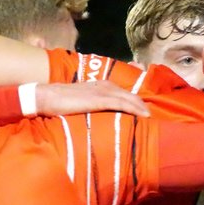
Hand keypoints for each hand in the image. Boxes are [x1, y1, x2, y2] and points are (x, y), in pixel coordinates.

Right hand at [35, 81, 149, 117]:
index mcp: (103, 86)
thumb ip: (95, 106)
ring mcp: (104, 92)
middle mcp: (107, 86)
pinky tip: (145, 116)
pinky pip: (123, 104)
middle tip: (156, 117)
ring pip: (131, 99)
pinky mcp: (101, 99)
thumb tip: (103, 118)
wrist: (48, 97)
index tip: (148, 112)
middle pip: (133, 95)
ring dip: (143, 108)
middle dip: (144, 105)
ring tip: (153, 118)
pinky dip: (136, 109)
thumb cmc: (62, 102)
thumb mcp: (83, 102)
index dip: (138, 102)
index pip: (126, 94)